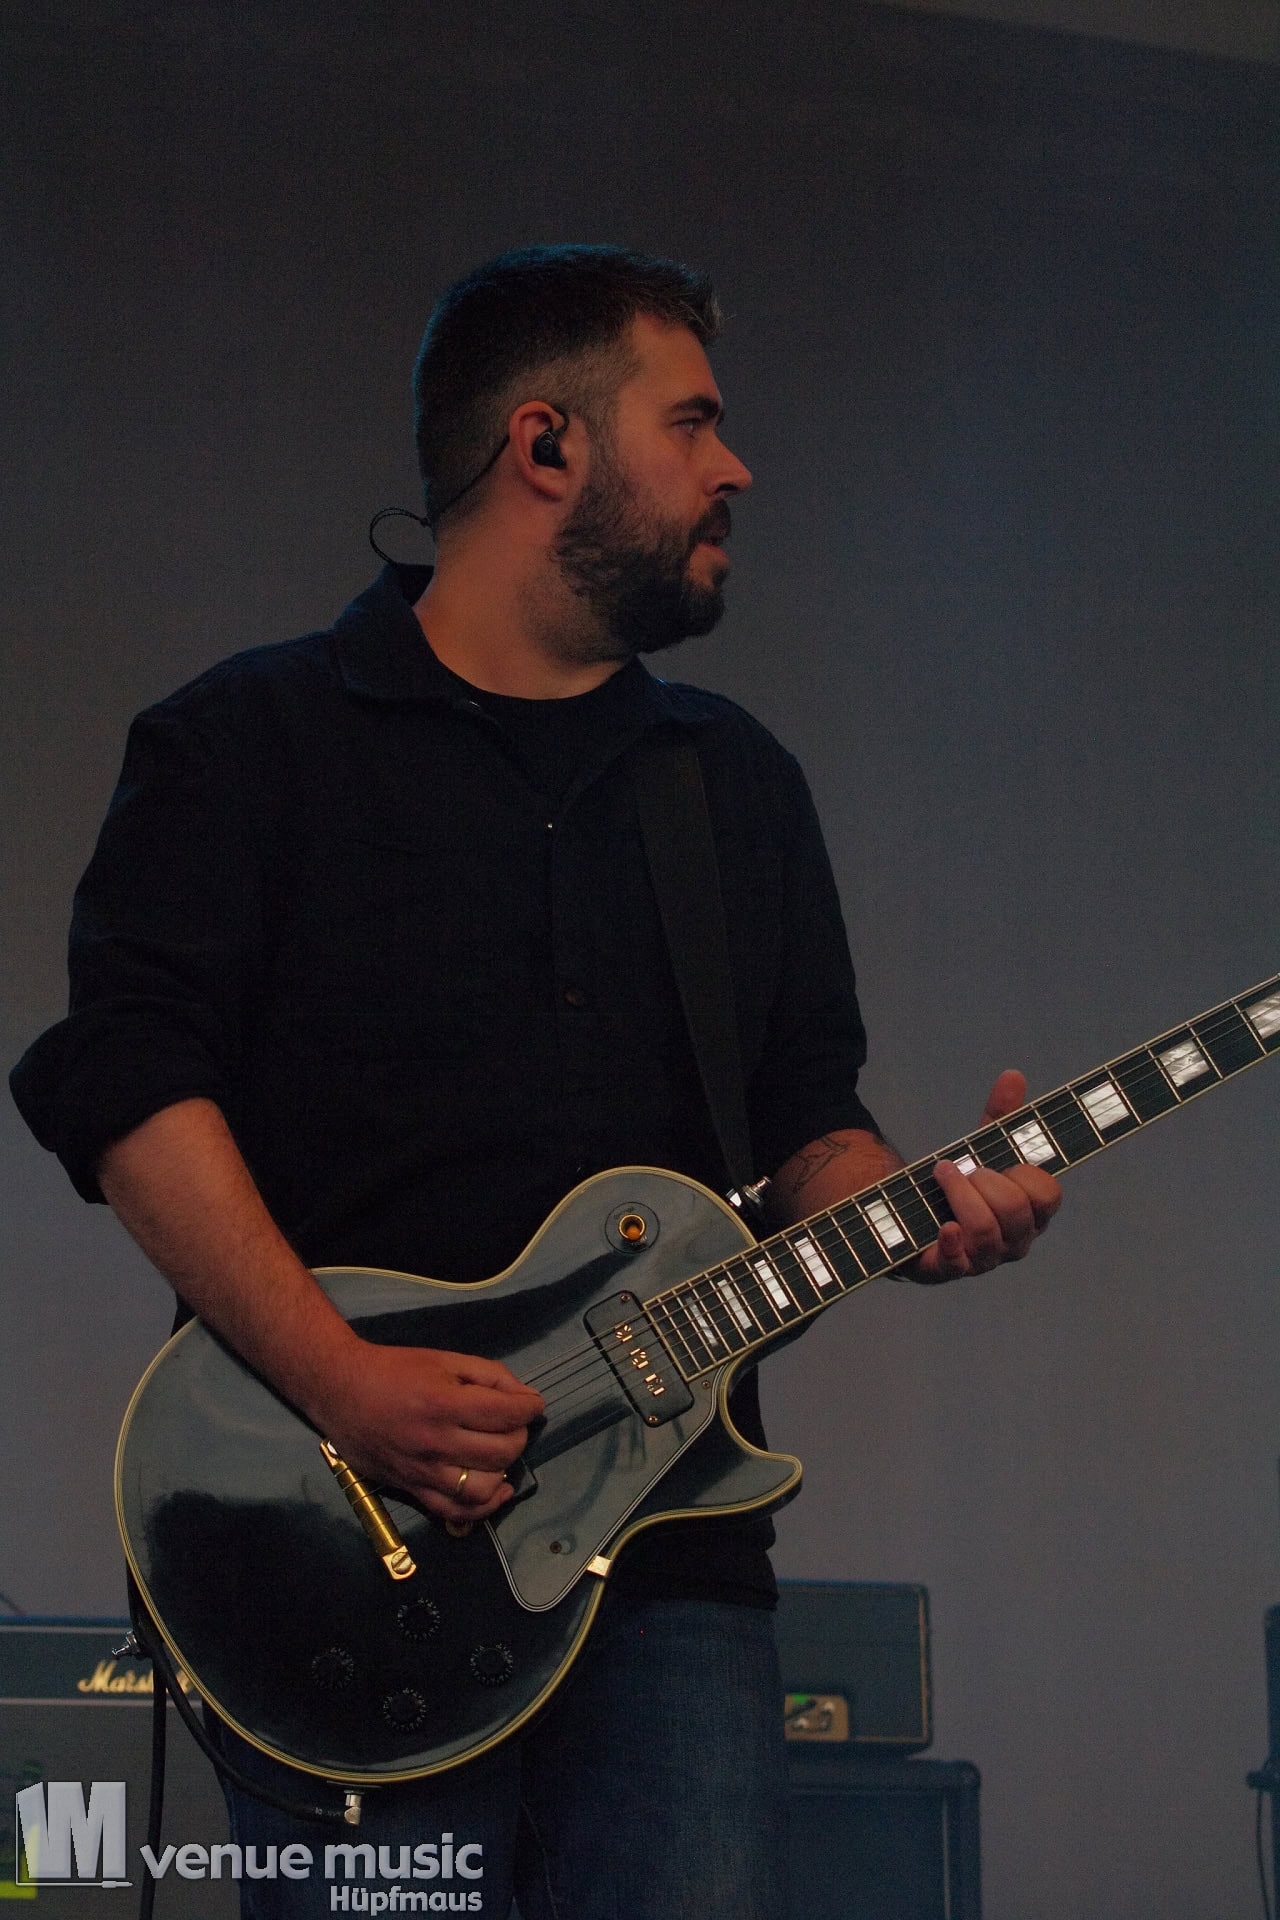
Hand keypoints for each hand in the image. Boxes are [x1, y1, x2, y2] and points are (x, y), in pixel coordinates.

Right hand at [321, 1340, 543, 1522]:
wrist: (339, 1391)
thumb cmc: (394, 1370)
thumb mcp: (444, 1359)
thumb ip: (489, 1376)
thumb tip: (524, 1398)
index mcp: (443, 1402)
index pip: (506, 1414)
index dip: (530, 1407)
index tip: (532, 1404)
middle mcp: (434, 1442)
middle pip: (501, 1451)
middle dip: (519, 1434)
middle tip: (512, 1422)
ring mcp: (422, 1472)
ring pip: (484, 1487)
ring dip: (503, 1469)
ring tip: (499, 1452)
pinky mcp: (411, 1490)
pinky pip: (455, 1512)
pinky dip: (483, 1506)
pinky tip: (495, 1489)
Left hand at [908, 1070, 1061, 1282]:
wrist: (912, 1216)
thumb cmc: (962, 1186)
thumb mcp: (981, 1148)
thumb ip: (999, 1116)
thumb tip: (1013, 1075)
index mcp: (1031, 1213)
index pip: (1047, 1196)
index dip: (1024, 1173)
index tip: (999, 1159)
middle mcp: (1014, 1241)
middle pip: (1016, 1212)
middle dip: (987, 1181)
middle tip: (962, 1167)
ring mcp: (983, 1259)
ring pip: (986, 1232)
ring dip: (962, 1196)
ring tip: (943, 1175)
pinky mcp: (949, 1269)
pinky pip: (957, 1264)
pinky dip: (953, 1243)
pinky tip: (945, 1226)